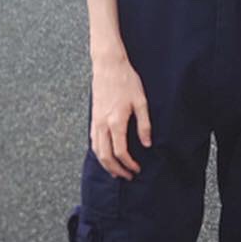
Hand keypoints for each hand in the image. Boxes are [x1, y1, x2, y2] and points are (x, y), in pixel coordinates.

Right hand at [90, 54, 151, 179]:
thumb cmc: (126, 81)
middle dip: (116, 169)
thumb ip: (144, 125)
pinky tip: (106, 154)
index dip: (129, 164)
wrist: (108, 65)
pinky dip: (99, 152)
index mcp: (116, 122)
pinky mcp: (93, 117)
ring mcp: (96, 121)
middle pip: (105, 156)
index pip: (120, 152)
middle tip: (127, 175)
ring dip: (106, 164)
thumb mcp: (141, 102)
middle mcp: (103, 124)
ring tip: (116, 171)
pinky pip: (93, 141)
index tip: (137, 168)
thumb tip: (147, 144)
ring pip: (96, 150)